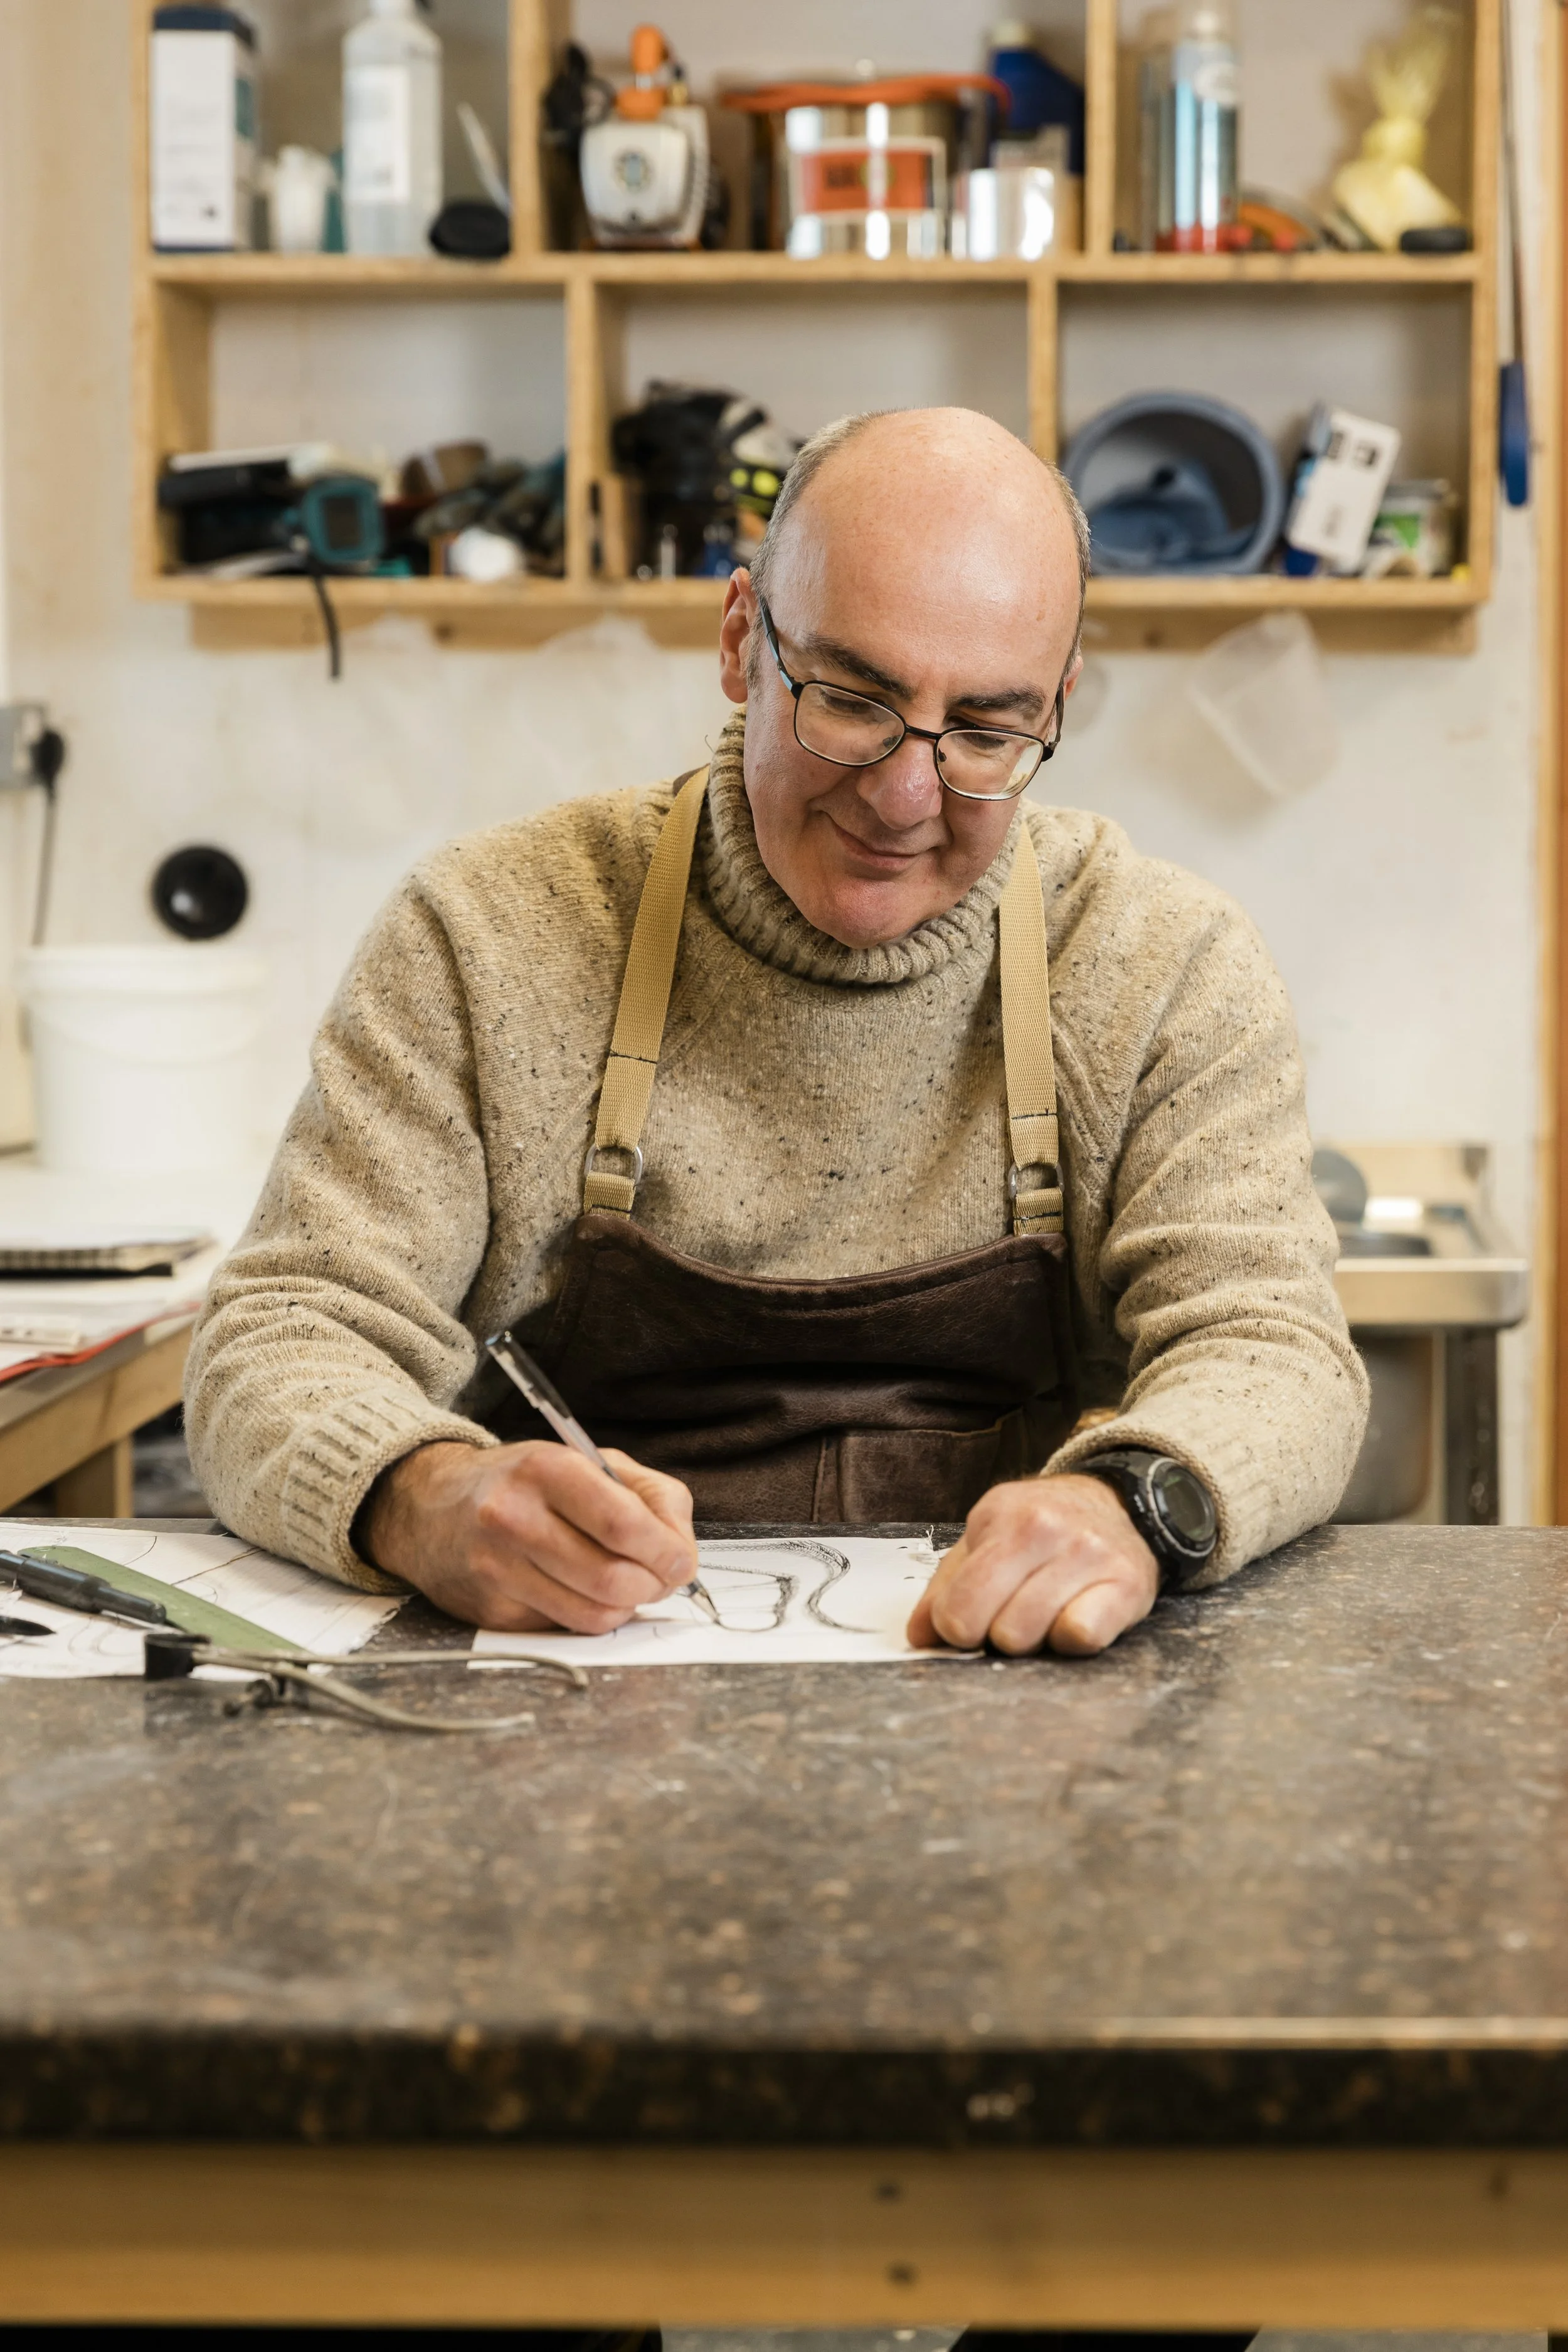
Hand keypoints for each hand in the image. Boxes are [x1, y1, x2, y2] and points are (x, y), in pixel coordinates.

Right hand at [361, 1438, 698, 1633]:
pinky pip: (564, 1629)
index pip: (625, 1526)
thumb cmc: (525, 1483)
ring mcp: (497, 1569)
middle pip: (613, 1578)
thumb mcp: (590, 1462)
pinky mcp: (490, 1611)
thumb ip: (652, 1497)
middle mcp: (514, 1518)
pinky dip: (588, 1615)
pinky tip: (580, 1590)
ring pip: (593, 1615)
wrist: (432, 1505)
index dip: (668, 1553)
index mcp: (547, 1469)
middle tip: (658, 1577)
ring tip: (625, 1584)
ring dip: (626, 1607)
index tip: (680, 1560)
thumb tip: (681, 1553)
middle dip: (653, 1586)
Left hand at [907, 1473, 1157, 1657]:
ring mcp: (1091, 1554)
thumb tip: (919, 1636)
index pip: (959, 1607)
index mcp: (1002, 1516)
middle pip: (997, 1630)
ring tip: (1045, 1611)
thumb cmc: (1039, 1530)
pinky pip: (1083, 1637)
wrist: (1116, 1504)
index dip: (958, 1627)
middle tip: (1013, 1613)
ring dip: (1036, 1638)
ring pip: (1034, 1637)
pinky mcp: (1129, 1584)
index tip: (971, 1619)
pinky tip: (1075, 1616)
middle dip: (997, 1635)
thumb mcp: (984, 1541)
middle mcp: (1047, 1528)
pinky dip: (1073, 1639)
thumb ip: (946, 1589)